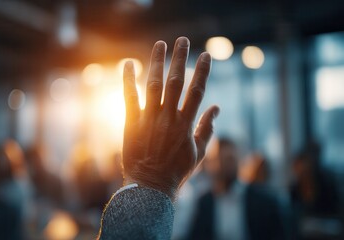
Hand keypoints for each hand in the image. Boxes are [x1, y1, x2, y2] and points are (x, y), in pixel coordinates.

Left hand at [122, 37, 219, 199]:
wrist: (150, 186)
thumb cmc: (177, 171)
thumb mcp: (198, 152)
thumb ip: (207, 129)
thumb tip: (217, 108)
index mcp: (186, 124)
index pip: (197, 91)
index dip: (202, 71)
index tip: (205, 55)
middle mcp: (168, 117)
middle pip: (176, 82)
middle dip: (180, 59)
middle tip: (183, 41)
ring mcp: (149, 119)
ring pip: (154, 84)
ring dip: (157, 62)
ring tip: (161, 45)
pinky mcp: (131, 123)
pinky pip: (129, 97)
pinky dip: (128, 80)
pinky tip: (128, 64)